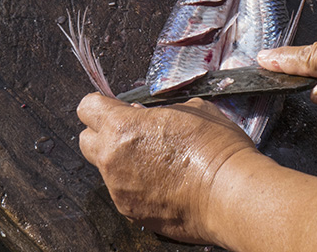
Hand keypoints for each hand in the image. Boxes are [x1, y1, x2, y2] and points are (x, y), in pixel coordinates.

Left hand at [76, 93, 259, 243]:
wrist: (230, 194)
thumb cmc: (216, 148)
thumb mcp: (193, 109)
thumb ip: (162, 111)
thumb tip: (151, 116)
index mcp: (123, 127)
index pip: (87, 107)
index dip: (101, 104)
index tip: (115, 106)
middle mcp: (113, 159)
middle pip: (86, 140)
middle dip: (103, 133)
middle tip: (131, 132)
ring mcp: (119, 189)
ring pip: (107, 169)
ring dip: (123, 161)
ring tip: (157, 160)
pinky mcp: (131, 212)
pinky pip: (124, 192)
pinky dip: (137, 185)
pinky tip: (165, 182)